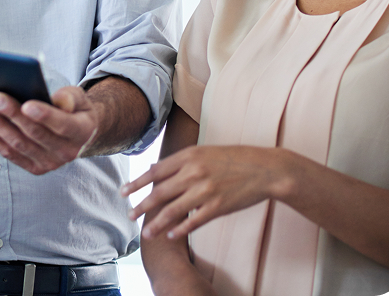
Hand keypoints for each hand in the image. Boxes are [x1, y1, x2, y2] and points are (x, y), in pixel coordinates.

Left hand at [0, 86, 99, 174]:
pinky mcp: (36, 168)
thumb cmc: (74, 108)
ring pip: (20, 145)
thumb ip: (70, 97)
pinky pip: (12, 155)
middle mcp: (67, 152)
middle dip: (13, 114)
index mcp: (81, 131)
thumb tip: (58, 100)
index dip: (44, 115)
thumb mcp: (79, 98)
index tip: (26, 104)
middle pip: (35, 133)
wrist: (79, 134)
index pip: (62, 124)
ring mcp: (51, 163)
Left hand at [123, 144, 290, 240]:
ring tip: (146, 232)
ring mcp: (206, 190)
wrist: (264, 169)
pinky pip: (195, 221)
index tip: (124, 191)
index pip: (155, 171)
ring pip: (174, 209)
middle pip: (160, 191)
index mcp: (189, 155)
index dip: (138, 182)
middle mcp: (194, 172)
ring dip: (157, 222)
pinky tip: (171, 235)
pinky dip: (181, 229)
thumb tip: (156, 169)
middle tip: (128, 215)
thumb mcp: (204, 152)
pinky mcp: (218, 206)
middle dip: (142, 204)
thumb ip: (181, 161)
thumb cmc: (233, 159)